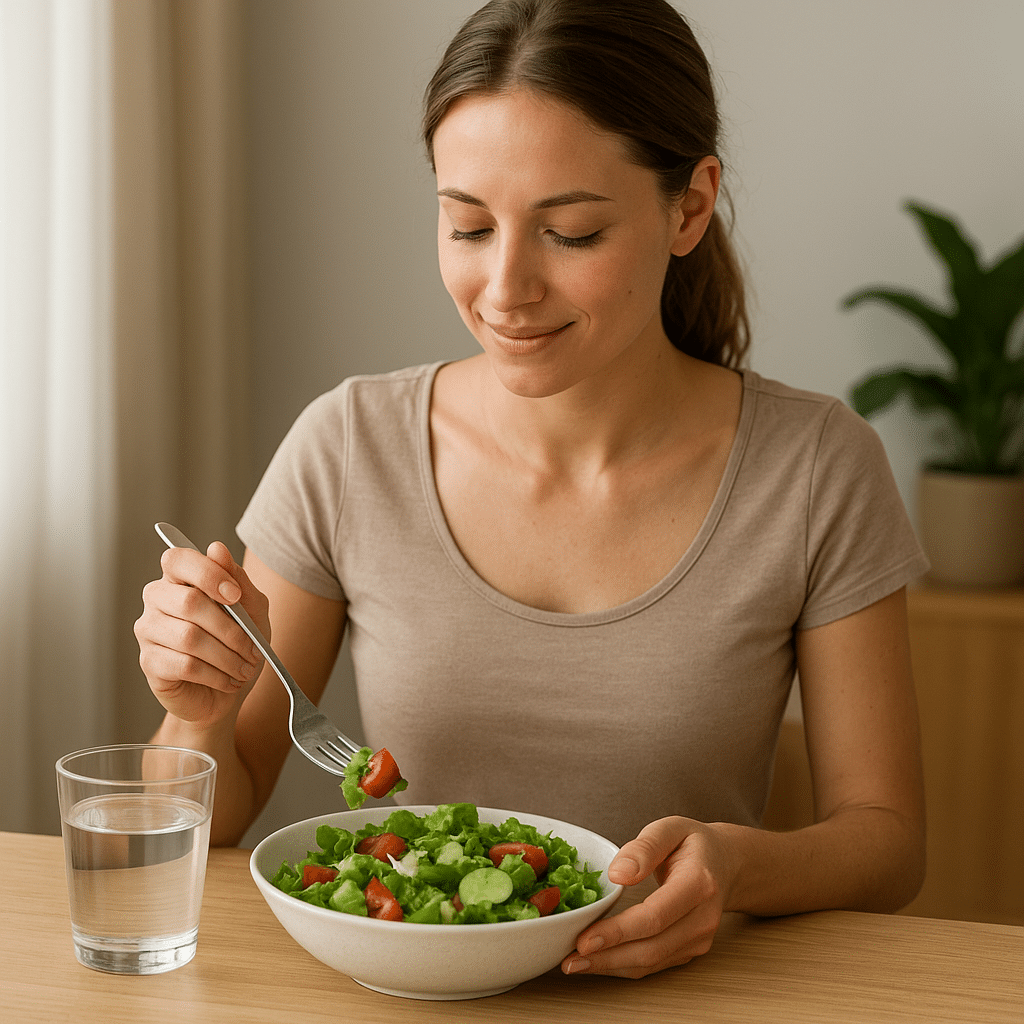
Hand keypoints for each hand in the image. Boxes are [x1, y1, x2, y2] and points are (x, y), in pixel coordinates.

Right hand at [135, 541, 269, 727]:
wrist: (226, 693)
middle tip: (253, 649)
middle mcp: (157, 599)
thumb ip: (239, 580)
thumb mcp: (252, 610)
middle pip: (189, 602)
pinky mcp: (149, 662)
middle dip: (231, 629)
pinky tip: (229, 681)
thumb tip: (216, 548)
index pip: (177, 559)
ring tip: (245, 668)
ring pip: (190, 637)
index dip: (207, 574)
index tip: (235, 596)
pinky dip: (217, 675)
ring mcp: (148, 630)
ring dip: (228, 656)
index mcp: (179, 578)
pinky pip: (186, 665)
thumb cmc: (237, 644)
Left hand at [561, 816, 733, 978]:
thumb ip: (644, 847)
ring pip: (652, 962)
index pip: (655, 916)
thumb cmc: (694, 843)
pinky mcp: (690, 950)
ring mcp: (699, 939)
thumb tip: (617, 874)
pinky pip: (655, 964)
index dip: (619, 932)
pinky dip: (624, 966)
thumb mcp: (670, 828)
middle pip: (652, 947)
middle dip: (608, 957)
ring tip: (574, 964)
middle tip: (569, 959)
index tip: (585, 939)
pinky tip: (598, 962)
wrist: (727, 863)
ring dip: (611, 967)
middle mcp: (703, 918)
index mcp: (699, 883)